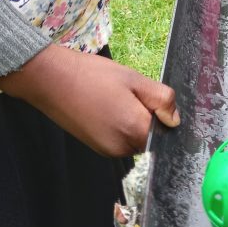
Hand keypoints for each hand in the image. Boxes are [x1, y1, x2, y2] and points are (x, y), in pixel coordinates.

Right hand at [0, 45, 179, 156]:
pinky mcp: (98, 148)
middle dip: (147, 118)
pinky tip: (107, 107)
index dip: (163, 115)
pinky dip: (120, 126)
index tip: (152, 99)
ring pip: (135, 139)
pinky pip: (120, 140)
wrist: (52, 81)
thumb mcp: (134, 79)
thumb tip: (175, 120)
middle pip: (150, 137)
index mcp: (135, 129)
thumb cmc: (94, 76)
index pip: (166, 132)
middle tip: (131, 94)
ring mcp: (109, 151)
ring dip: (133, 123)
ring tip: (115, 99)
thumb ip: (161, 99)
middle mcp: (123, 148)